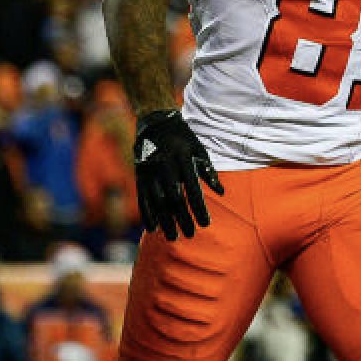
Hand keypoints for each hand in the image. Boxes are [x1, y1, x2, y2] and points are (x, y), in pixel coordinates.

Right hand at [133, 109, 224, 240]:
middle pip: (174, 200)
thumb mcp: (199, 150)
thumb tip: (221, 192)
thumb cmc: (184, 139)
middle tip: (190, 234)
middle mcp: (165, 168)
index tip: (206, 224)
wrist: (156, 123)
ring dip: (165, 221)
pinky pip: (142, 199)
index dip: (199, 209)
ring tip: (173, 237)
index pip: (193, 191)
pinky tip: (153, 229)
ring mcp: (149, 173)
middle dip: (183, 219)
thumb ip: (208, 171)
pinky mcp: (139, 176)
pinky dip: (147, 215)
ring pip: (157, 203)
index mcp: (183, 161)